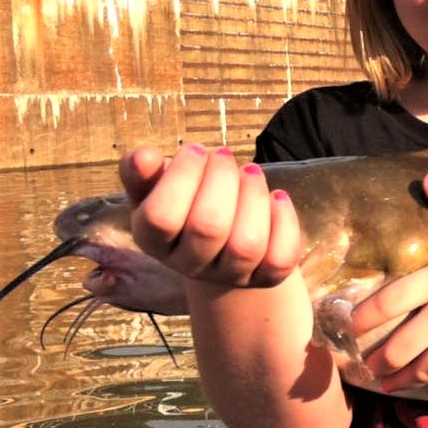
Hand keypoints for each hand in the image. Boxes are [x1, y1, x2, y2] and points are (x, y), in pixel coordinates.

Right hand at [119, 144, 301, 287]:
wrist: (221, 240)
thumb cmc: (185, 201)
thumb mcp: (158, 184)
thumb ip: (143, 171)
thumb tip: (143, 156)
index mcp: (152, 241)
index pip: (160, 216)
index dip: (182, 175)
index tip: (196, 150)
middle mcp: (189, 265)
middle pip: (208, 227)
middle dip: (222, 178)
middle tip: (225, 156)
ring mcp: (229, 275)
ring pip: (246, 245)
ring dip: (254, 196)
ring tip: (250, 172)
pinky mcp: (266, 277)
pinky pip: (280, 258)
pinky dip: (285, 222)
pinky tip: (277, 198)